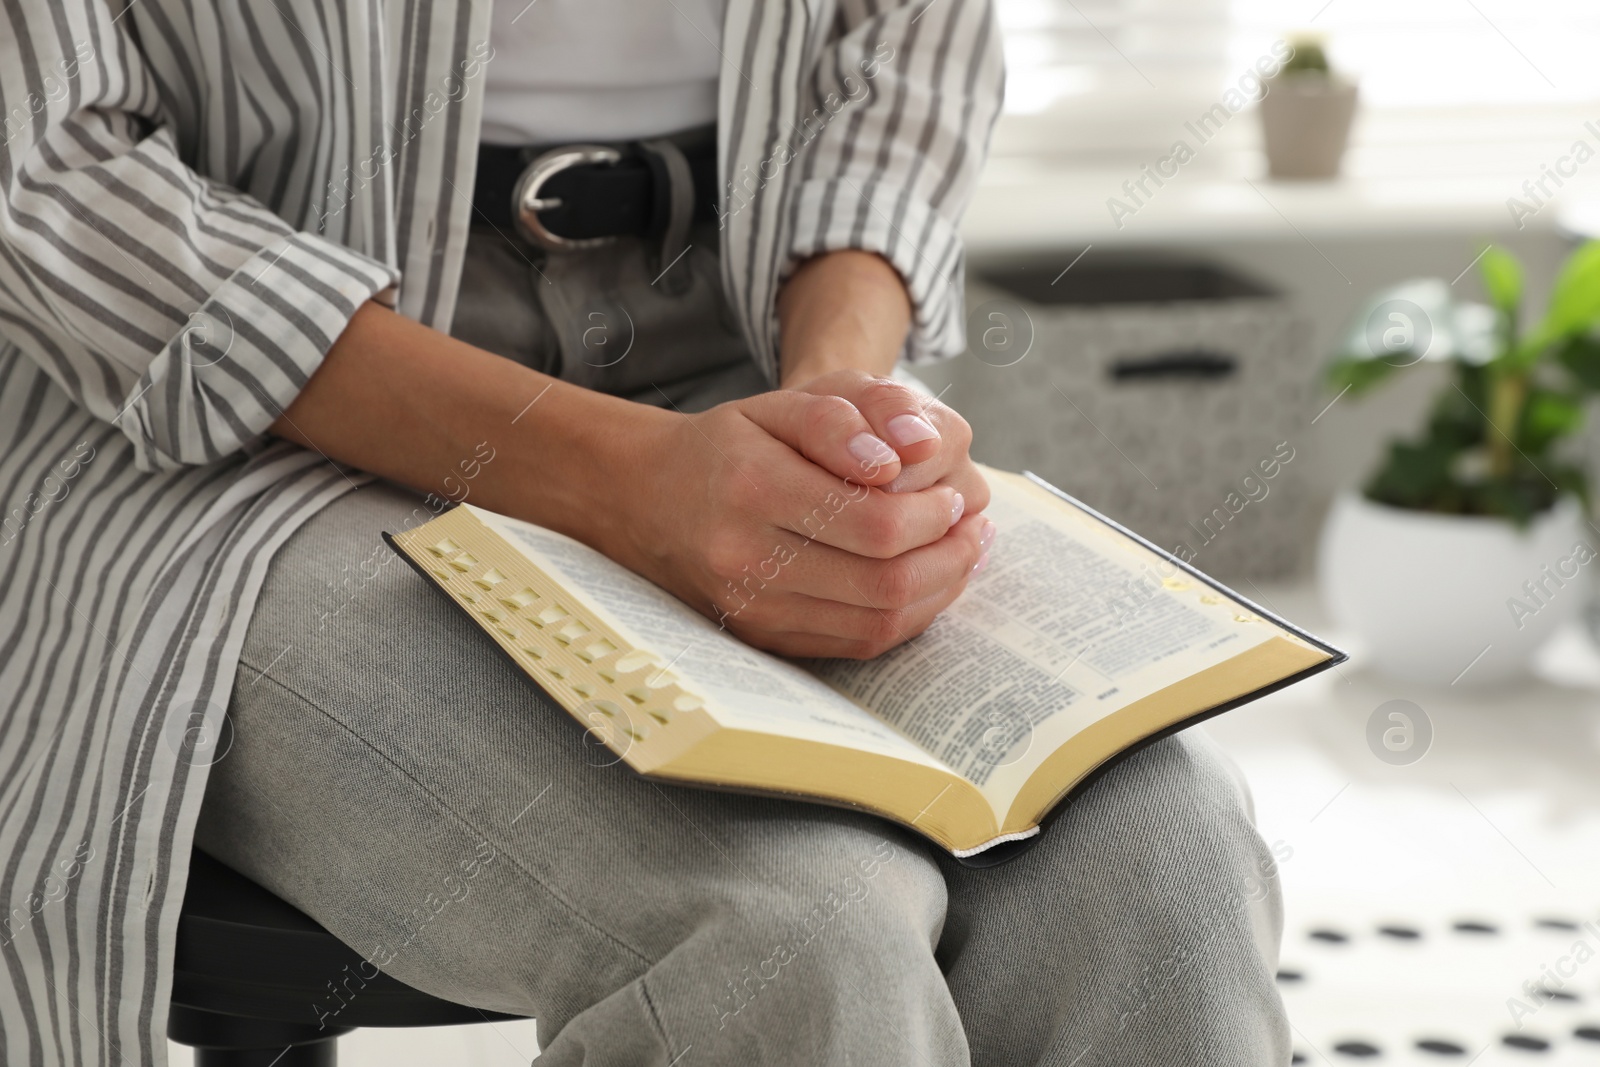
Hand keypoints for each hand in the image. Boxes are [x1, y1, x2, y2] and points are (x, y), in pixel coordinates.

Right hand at [605, 389, 993, 658]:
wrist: (651, 499)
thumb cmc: (731, 444)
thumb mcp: (784, 403)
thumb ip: (848, 415)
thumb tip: (905, 456)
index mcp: (755, 487)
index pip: (876, 522)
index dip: (934, 515)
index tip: (955, 496)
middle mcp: (747, 557)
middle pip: (883, 582)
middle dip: (948, 558)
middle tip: (973, 528)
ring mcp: (753, 608)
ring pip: (876, 623)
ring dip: (938, 592)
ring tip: (961, 554)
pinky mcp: (763, 638)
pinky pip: (855, 644)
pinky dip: (905, 618)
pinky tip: (925, 584)